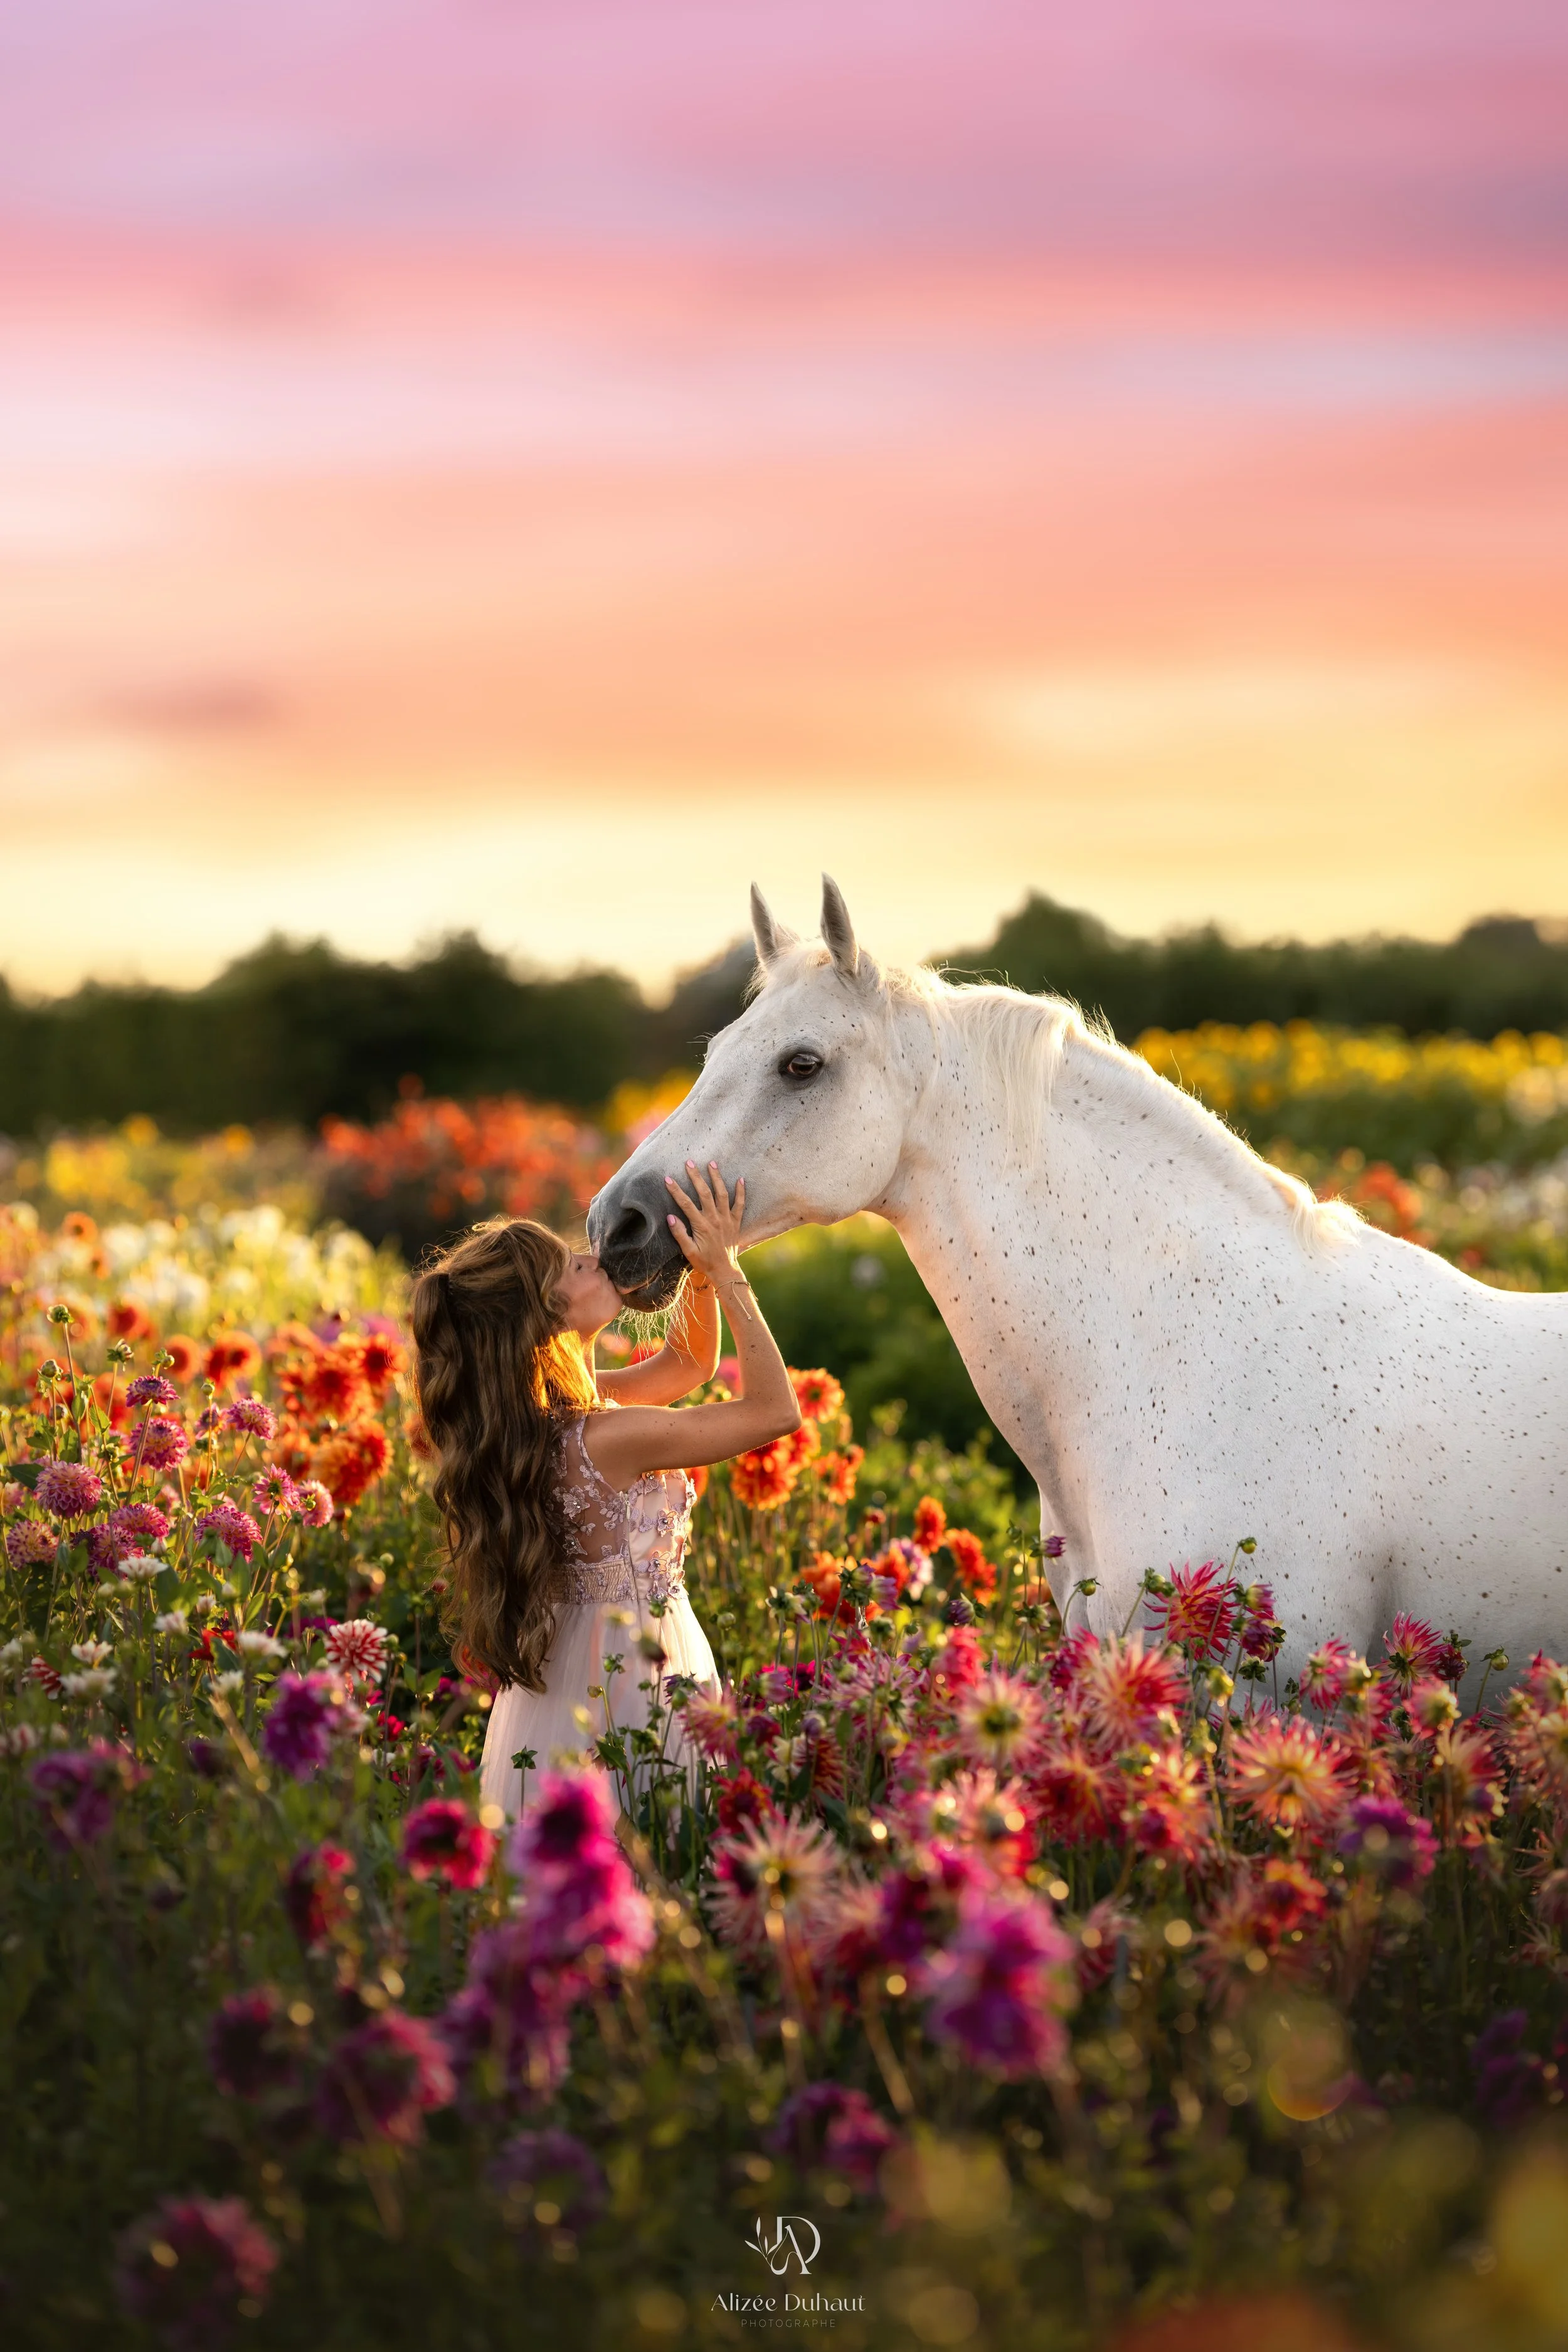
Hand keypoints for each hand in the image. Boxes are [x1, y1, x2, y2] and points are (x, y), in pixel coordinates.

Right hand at [664, 1160, 745, 1286]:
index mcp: (701, 1226)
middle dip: (696, 1177)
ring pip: (722, 1194)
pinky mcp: (736, 1222)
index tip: (668, 1179)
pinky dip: (741, 1192)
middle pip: (704, 1193)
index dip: (676, 1190)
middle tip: (689, 1162)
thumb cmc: (704, 1262)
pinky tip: (740, 1179)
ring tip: (712, 1163)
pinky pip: (740, 1204)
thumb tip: (670, 1217)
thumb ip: (680, 1234)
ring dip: (717, 1178)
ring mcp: (727, 1219)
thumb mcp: (688, 1251)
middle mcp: (715, 1219)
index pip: (686, 1204)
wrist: (725, 1271)